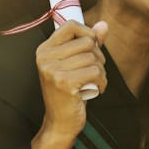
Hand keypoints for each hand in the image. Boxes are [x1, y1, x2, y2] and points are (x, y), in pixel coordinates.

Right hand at [36, 20, 107, 141]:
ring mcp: (52, 69)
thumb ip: (89, 43)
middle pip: (87, 42)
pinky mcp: (63, 82)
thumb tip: (103, 25)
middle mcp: (45, 57)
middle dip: (98, 57)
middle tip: (93, 73)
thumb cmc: (71, 92)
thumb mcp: (78, 64)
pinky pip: (95, 71)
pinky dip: (101, 82)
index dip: (88, 33)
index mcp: (45, 49)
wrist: (61, 122)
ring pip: (93, 57)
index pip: (71, 25)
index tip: (91, 49)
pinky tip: (94, 91)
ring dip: (101, 72)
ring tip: (93, 83)